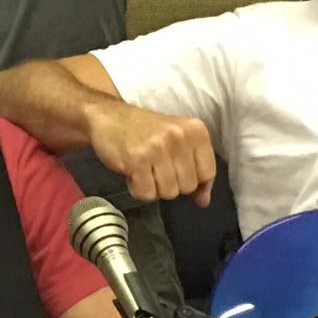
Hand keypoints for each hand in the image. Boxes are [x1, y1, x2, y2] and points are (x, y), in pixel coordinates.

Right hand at [88, 99, 216, 205]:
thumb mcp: (177, 142)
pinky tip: (133, 172)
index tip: (177, 171)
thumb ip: (195, 170)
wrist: (109, 116)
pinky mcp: (137, 160)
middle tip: (156, 167)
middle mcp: (180, 137)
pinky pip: (146, 194)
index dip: (193, 180)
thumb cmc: (145, 131)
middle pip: (188, 186)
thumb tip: (204, 201)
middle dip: (171, 184)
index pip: (208, 172)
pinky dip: (138, 189)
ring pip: (168, 192)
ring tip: (144, 169)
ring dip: (153, 187)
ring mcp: (158, 148)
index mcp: (195, 131)